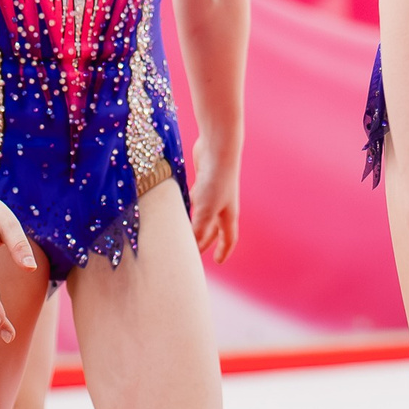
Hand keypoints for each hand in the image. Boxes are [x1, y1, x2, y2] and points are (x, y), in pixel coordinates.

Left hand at [189, 150, 239, 264]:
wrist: (218, 147)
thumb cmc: (216, 180)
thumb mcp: (206, 210)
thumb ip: (198, 230)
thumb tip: (189, 247)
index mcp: (228, 214)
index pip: (229, 237)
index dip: (224, 250)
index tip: (218, 261)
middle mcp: (222, 204)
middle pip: (215, 227)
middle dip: (206, 240)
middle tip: (195, 252)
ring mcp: (213, 191)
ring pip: (204, 213)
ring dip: (195, 224)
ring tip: (184, 232)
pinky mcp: (203, 179)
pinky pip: (196, 198)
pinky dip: (189, 206)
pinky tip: (178, 205)